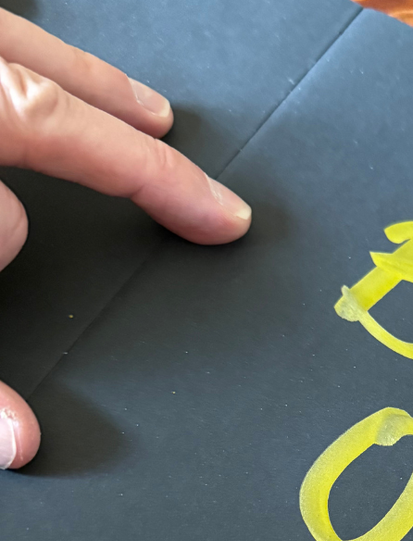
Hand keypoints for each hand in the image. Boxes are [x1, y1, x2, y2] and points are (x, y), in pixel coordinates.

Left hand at [0, 8, 251, 470]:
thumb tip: (24, 444)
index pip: (77, 141)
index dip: (163, 186)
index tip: (226, 217)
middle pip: (34, 75)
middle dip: (110, 109)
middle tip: (163, 122)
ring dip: (47, 76)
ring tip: (96, 101)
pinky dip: (4, 60)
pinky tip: (13, 74)